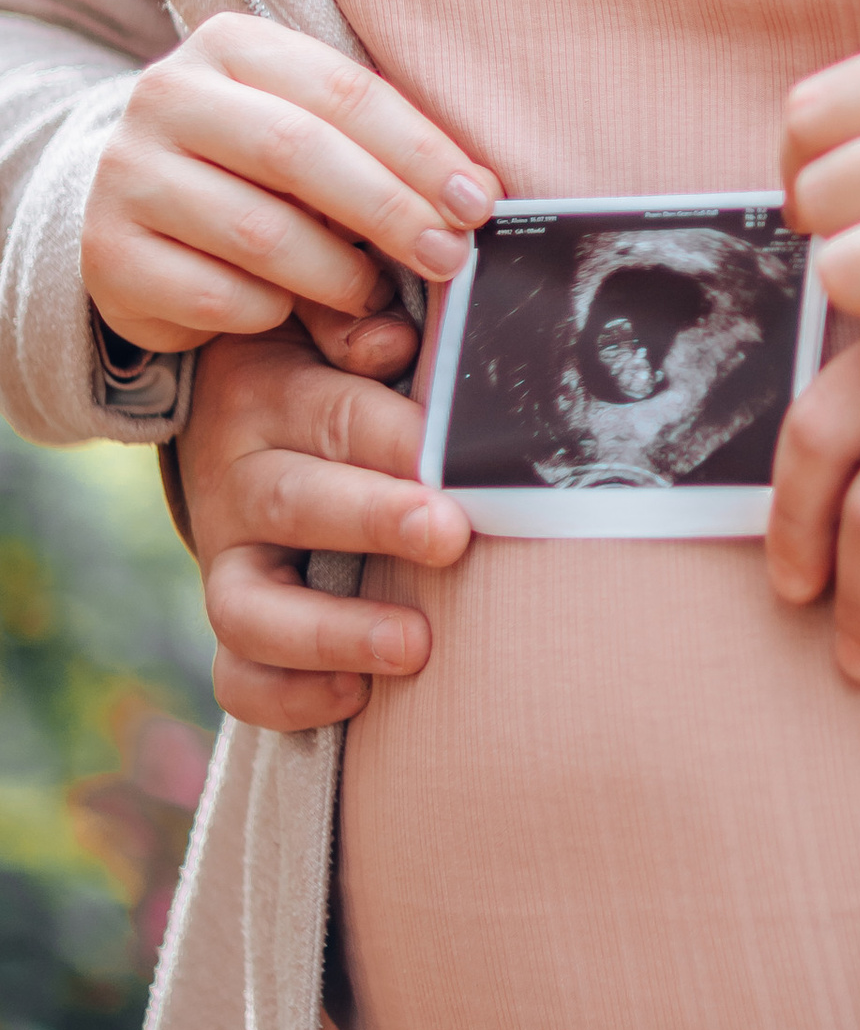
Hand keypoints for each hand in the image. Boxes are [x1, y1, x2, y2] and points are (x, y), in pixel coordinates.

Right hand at [84, 14, 499, 353]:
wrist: (133, 208)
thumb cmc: (256, 168)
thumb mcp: (314, 133)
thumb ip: (383, 152)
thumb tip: (478, 194)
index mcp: (231, 44)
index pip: (344, 90)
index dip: (421, 150)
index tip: (479, 202)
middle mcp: (167, 96)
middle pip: (299, 152)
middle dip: (389, 210)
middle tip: (450, 256)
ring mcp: (127, 174)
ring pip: (259, 232)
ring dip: (337, 274)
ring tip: (373, 292)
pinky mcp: (106, 255)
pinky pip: (216, 296)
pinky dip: (270, 311)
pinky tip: (287, 309)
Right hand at [180, 326, 470, 732]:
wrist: (239, 416)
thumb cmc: (329, 369)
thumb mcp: (333, 331)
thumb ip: (363, 330)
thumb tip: (395, 342)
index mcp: (271, 394)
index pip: (337, 413)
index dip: (401, 438)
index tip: (462, 457)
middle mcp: (240, 476)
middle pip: (295, 502)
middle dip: (375, 522)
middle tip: (448, 536)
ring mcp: (228, 557)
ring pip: (250, 607)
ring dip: (332, 630)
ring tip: (414, 645)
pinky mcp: (234, 619)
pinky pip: (238, 677)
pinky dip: (288, 698)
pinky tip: (357, 696)